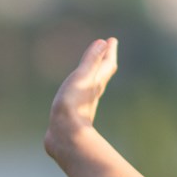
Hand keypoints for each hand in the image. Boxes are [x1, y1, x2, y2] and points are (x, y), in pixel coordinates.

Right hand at [45, 37, 119, 162]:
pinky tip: (77, 93)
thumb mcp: (82, 77)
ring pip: (93, 86)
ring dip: (94, 74)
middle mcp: (93, 94)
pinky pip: (81, 96)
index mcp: (96, 83)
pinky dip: (82, 88)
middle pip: (102, 74)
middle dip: (104, 60)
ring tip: (92, 69)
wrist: (64, 135)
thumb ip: (91, 60)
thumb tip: (104, 42)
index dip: (109, 52)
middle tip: (106, 49)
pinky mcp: (74, 114)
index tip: (112, 41)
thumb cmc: (73, 104)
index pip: (107, 65)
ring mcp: (84, 105)